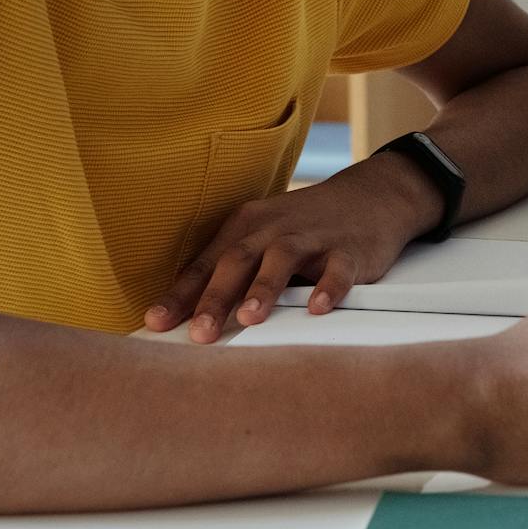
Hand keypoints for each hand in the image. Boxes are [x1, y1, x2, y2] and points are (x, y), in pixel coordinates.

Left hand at [141, 151, 441, 342]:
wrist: (370, 196)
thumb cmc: (305, 227)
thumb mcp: (263, 238)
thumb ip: (231, 272)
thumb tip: (187, 314)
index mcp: (246, 227)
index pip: (206, 264)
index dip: (180, 294)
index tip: (157, 323)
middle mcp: (274, 229)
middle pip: (238, 260)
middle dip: (216, 297)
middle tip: (199, 333)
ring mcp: (313, 237)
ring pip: (283, 259)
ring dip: (264, 288)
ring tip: (250, 317)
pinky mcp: (350, 250)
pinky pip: (338, 268)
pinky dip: (329, 287)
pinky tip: (319, 308)